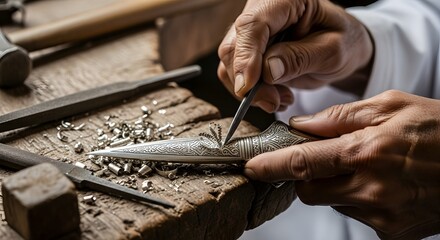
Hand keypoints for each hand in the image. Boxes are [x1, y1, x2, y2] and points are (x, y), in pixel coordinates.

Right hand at [218, 0, 372, 112]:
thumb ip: (300, 58)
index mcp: (286, 0)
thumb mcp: (333, 51)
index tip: (248, 87)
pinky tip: (276, 96)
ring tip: (280, 99)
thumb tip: (267, 71)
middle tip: (273, 102)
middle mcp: (262, 11)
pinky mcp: (249, 51)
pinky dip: (251, 91)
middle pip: (234, 45)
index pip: (253, 24)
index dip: (246, 56)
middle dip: (247, 80)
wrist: (344, 48)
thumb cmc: (345, 42)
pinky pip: (235, 73)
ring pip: (230, 62)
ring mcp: (253, 32)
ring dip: (250, 89)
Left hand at [244, 90, 439, 238]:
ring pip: (333, 203)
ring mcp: (382, 217)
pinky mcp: (392, 234)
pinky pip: (357, 216)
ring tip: (368, 166)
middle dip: (307, 175)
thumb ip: (340, 116)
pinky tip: (383, 185)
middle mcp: (371, 190)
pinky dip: (358, 199)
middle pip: (309, 191)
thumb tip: (302, 125)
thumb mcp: (391, 106)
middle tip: (327, 157)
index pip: (301, 163)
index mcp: (366, 153)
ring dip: (338, 185)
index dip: (270, 166)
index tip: (252, 167)